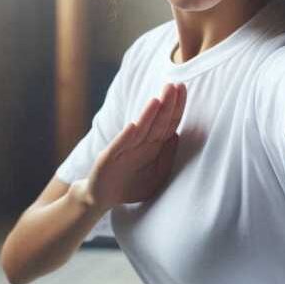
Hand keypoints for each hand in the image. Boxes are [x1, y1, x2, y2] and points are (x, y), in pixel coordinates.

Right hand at [85, 82, 186, 211]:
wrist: (102, 198)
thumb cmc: (131, 185)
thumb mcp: (156, 175)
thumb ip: (167, 158)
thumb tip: (177, 136)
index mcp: (153, 146)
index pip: (168, 123)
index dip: (176, 107)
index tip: (182, 89)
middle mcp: (139, 143)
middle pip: (156, 122)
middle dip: (166, 104)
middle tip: (173, 85)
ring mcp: (124, 149)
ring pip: (139, 130)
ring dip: (148, 115)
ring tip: (157, 100)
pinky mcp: (108, 159)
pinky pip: (119, 146)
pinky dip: (126, 136)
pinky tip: (134, 126)